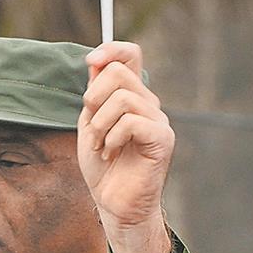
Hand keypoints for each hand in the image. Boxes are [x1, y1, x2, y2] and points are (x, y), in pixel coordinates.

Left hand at [77, 41, 173, 252]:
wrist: (114, 203)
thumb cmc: (103, 165)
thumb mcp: (90, 122)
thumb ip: (95, 93)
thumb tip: (95, 60)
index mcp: (131, 96)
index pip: (131, 55)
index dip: (112, 49)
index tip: (91, 61)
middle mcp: (149, 104)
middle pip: (118, 73)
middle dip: (93, 99)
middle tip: (92, 127)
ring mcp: (158, 121)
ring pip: (121, 98)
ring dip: (99, 125)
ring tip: (101, 146)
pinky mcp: (162, 139)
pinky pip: (131, 121)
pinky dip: (112, 138)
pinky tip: (111, 154)